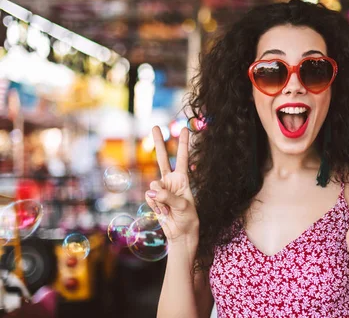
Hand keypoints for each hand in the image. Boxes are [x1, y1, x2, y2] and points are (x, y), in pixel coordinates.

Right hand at [145, 126, 198, 244]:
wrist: (180, 233)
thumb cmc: (187, 218)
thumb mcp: (183, 206)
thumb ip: (168, 197)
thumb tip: (152, 190)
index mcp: (182, 179)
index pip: (183, 158)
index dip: (183, 144)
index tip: (185, 128)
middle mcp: (171, 181)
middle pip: (163, 159)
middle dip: (159, 142)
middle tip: (155, 126)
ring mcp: (160, 189)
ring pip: (154, 185)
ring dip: (160, 200)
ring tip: (168, 210)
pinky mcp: (153, 198)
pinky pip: (149, 198)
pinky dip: (155, 206)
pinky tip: (162, 213)